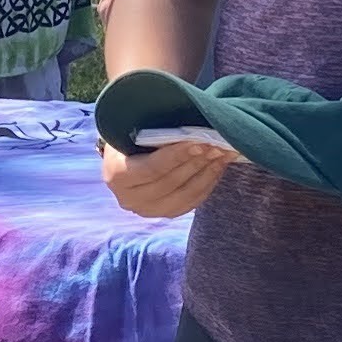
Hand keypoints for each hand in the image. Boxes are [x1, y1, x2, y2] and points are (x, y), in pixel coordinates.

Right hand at [97, 135, 230, 218]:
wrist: (126, 154)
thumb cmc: (131, 134)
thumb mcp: (133, 128)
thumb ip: (154, 131)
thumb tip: (188, 130)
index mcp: (116, 176)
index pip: (152, 169)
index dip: (177, 156)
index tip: (198, 141)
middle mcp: (129, 199)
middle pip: (170, 183)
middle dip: (197, 162)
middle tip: (217, 144)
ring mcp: (149, 210)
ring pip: (185, 195)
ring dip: (208, 172)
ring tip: (224, 152)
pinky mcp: (167, 213)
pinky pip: (193, 201)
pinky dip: (210, 181)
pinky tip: (221, 164)